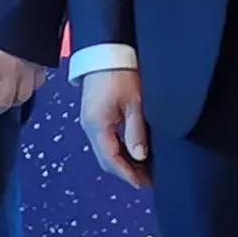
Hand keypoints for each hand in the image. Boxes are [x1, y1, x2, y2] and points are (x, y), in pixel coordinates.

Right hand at [80, 64, 151, 188]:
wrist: (106, 52)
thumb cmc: (121, 74)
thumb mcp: (135, 103)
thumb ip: (136, 131)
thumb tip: (140, 157)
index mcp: (97, 125)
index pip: (111, 159)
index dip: (128, 174)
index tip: (143, 184)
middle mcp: (89, 126)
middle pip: (105, 159)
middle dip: (125, 172)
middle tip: (147, 180)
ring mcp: (89, 121)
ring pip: (105, 151)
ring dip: (123, 162)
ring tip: (144, 168)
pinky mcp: (93, 116)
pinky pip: (105, 140)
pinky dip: (118, 150)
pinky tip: (133, 151)